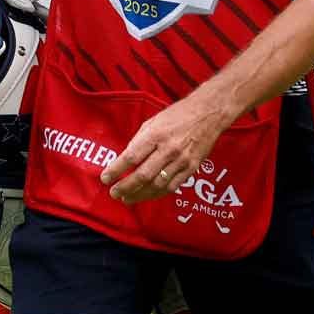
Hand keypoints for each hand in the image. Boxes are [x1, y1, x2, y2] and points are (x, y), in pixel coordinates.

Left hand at [99, 95, 229, 204]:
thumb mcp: (151, 123)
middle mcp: (169, 150)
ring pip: (158, 185)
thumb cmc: (176, 116)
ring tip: (126, 198)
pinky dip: (157, 193)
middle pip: (143, 175)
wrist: (208, 114)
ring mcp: (182, 161)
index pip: (131, 157)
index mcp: (155, 135)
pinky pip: (172, 186)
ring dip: (140, 194)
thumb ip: (138, 141)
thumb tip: (125, 160)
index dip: (116, 170)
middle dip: (125, 187)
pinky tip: (146, 195)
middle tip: (113, 193)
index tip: (105, 178)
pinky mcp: (192, 168)